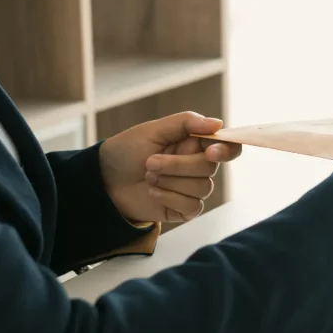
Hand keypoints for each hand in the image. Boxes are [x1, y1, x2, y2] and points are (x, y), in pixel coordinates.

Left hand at [99, 112, 242, 222]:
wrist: (104, 180)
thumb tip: (218, 124)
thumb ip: (186, 123)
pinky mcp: (184, 209)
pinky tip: (153, 192)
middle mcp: (199, 166)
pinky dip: (170, 198)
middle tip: (149, 162)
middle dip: (178, 165)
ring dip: (170, 181)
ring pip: (202, 188)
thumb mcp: (153, 130)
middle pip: (210, 168)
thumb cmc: (127, 151)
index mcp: (196, 144)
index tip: (210, 151)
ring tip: (148, 176)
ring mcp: (192, 189)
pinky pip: (192, 206)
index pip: (228, 147)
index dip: (226, 150)